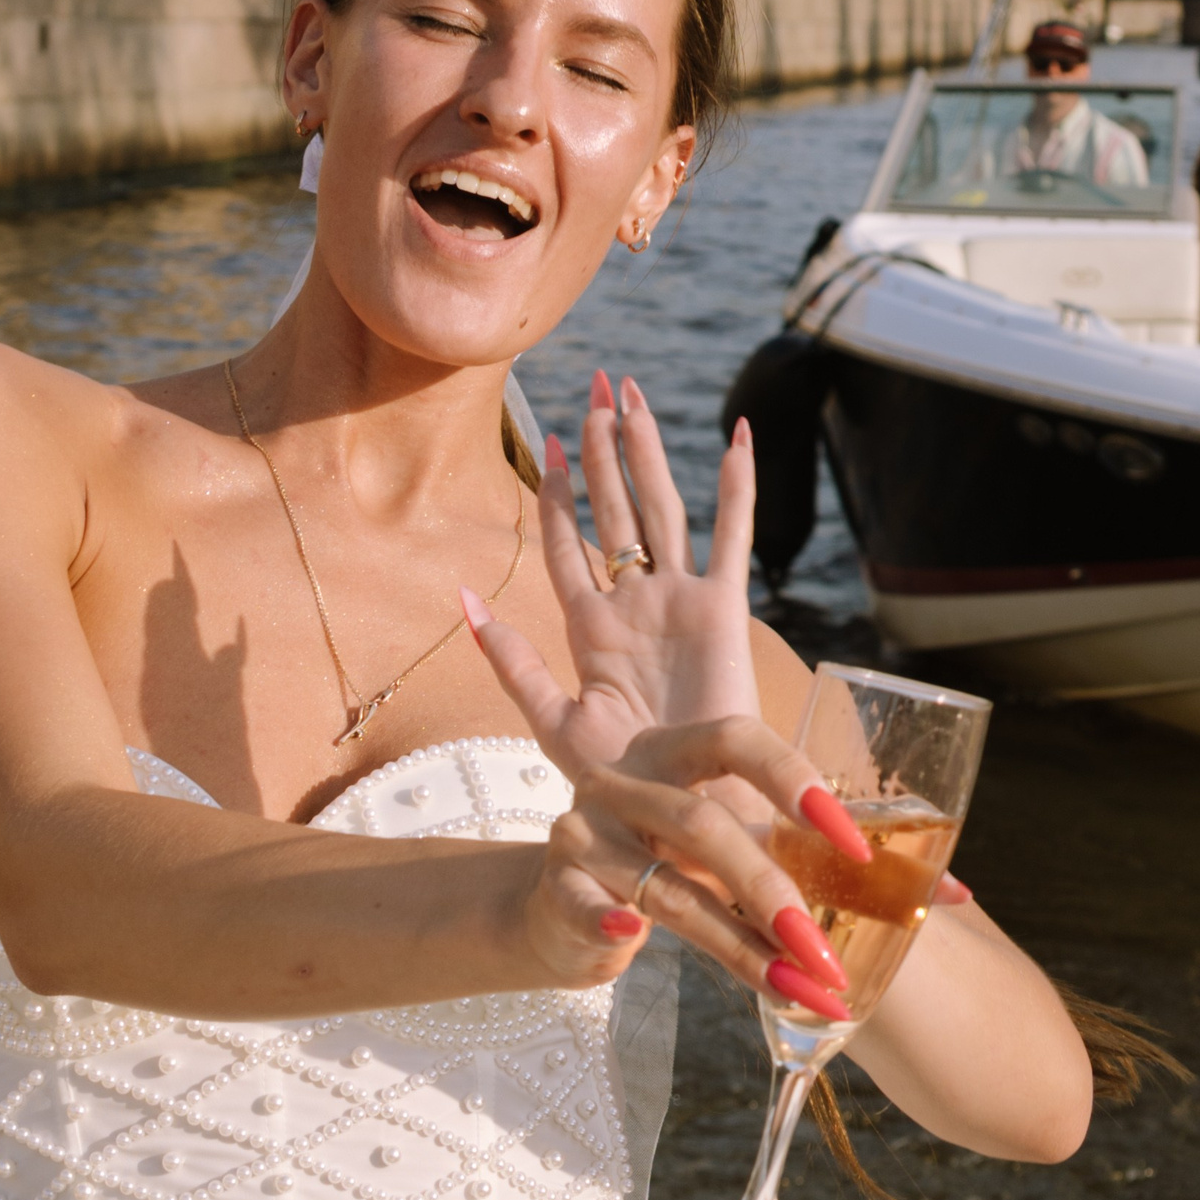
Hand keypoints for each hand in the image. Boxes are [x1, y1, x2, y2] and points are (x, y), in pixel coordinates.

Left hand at [462, 371, 759, 774]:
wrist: (683, 814)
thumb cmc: (620, 785)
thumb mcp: (552, 719)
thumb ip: (510, 659)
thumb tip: (463, 598)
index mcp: (590, 629)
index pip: (568, 544)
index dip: (556, 494)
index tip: (545, 442)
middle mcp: (635, 605)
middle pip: (615, 509)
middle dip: (603, 448)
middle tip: (597, 385)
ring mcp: (680, 603)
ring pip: (662, 509)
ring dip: (647, 451)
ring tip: (632, 394)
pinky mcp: (723, 611)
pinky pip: (732, 536)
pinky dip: (737, 486)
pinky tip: (736, 435)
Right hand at [515, 717, 872, 1025]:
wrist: (565, 909)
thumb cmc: (673, 871)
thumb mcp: (739, 853)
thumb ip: (823, 863)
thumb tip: (954, 894)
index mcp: (677, 751)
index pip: (737, 738)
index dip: (793, 779)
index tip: (855, 845)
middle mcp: (626, 779)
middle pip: (703, 822)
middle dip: (771, 891)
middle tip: (827, 954)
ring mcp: (586, 831)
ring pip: (666, 885)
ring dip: (736, 944)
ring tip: (796, 991)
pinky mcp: (556, 886)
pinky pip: (586, 903)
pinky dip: (611, 919)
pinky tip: (633, 937)